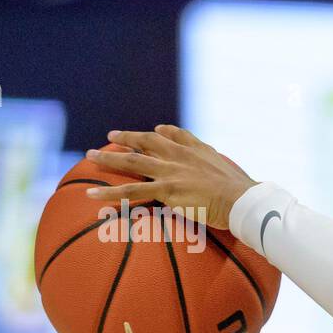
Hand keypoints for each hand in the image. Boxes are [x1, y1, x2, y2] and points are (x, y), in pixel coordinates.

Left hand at [83, 125, 255, 229]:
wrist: (243, 200)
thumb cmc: (242, 192)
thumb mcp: (231, 170)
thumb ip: (217, 164)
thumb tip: (208, 164)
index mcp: (196, 151)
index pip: (174, 135)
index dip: (160, 133)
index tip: (153, 132)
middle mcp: (179, 156)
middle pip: (147, 142)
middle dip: (127, 138)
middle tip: (110, 138)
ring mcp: (170, 172)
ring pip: (132, 161)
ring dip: (109, 158)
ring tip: (89, 157)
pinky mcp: (166, 189)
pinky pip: (131, 190)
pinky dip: (110, 192)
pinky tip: (92, 196)